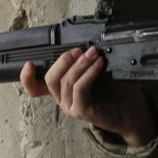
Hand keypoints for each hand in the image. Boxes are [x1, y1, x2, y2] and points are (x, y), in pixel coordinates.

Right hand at [19, 46, 157, 145]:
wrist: (130, 110)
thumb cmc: (114, 90)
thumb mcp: (94, 72)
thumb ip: (82, 63)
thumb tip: (81, 46)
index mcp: (61, 90)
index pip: (35, 88)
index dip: (27, 79)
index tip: (28, 64)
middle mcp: (63, 100)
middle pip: (51, 78)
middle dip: (63, 60)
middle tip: (79, 50)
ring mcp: (71, 107)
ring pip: (66, 82)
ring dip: (80, 64)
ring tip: (94, 54)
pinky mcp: (82, 111)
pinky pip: (79, 89)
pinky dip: (88, 74)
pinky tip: (98, 65)